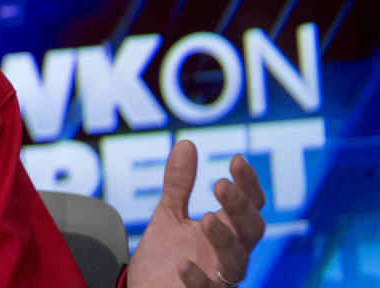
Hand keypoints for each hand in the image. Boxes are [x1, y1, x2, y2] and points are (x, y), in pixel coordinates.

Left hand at [127, 140, 265, 287]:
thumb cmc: (166, 257)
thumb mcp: (169, 215)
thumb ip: (179, 184)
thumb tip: (187, 144)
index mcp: (227, 232)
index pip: (250, 206)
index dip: (248, 184)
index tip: (236, 160)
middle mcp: (229, 255)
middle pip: (251, 231)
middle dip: (240, 207)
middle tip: (220, 184)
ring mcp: (218, 279)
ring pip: (237, 262)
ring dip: (224, 240)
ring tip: (206, 219)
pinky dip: (198, 278)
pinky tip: (183, 264)